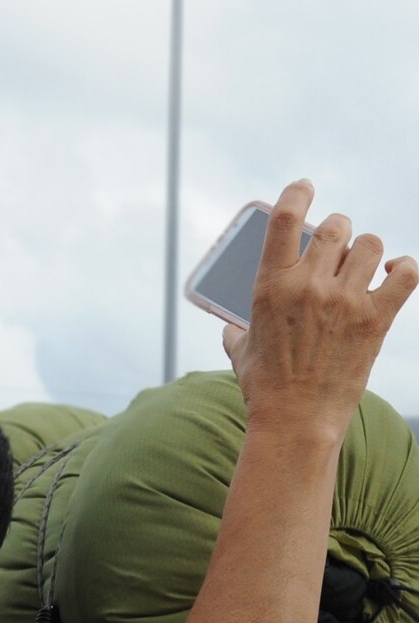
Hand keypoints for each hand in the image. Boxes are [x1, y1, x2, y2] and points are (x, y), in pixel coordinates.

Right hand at [227, 180, 417, 442]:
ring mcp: (346, 301)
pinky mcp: (377, 318)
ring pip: (370, 244)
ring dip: (365, 251)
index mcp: (270, 287)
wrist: (296, 421)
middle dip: (336, 231)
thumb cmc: (264, 388)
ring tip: (360, 267)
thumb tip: (234, 324)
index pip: (284, 220)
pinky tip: (393, 273)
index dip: (297, 194)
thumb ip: (238, 327)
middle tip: (335, 246)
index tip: (304, 188)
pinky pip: (406, 273)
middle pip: (336, 227)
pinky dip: (402, 268)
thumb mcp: (241, 352)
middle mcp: (310, 286)